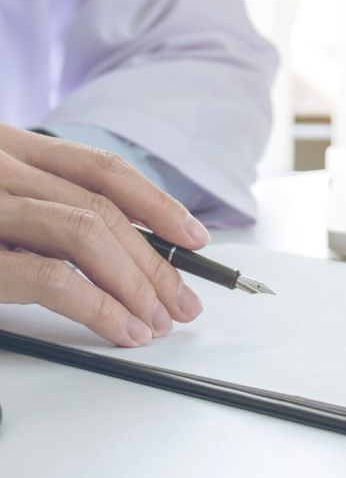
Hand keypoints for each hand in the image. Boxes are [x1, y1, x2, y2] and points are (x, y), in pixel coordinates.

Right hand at [0, 123, 206, 345]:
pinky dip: (100, 306)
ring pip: (89, 233)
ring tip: (159, 321)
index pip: (101, 168)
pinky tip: (123, 328)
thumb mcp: (2, 204)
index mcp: (10, 149)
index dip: (156, 203)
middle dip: (157, 259)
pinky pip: (53, 278)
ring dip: (137, 283)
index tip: (193, 237)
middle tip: (185, 300)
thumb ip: (50, 209)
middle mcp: (0, 167)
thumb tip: (130, 248)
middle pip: (103, 207)